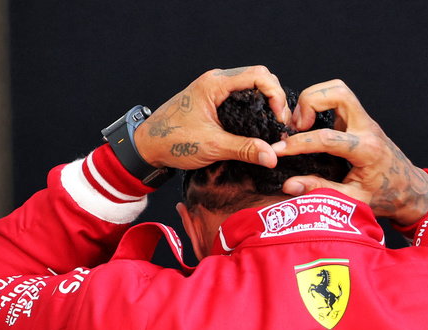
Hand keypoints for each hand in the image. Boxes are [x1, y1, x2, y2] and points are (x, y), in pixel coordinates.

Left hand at [133, 66, 291, 170]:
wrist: (147, 146)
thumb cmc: (172, 141)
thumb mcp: (212, 147)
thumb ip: (244, 149)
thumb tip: (272, 156)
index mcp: (214, 84)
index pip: (258, 75)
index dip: (276, 95)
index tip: (280, 118)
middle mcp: (215, 81)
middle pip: (258, 78)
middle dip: (274, 99)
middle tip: (281, 124)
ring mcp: (213, 89)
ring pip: (250, 87)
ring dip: (265, 103)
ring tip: (273, 126)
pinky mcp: (212, 100)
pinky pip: (240, 97)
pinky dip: (253, 108)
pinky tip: (257, 127)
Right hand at [270, 80, 427, 225]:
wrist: (408, 189)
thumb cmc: (384, 196)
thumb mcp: (351, 200)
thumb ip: (320, 191)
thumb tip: (289, 185)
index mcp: (366, 150)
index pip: (326, 138)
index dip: (297, 144)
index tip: (278, 150)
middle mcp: (367, 128)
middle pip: (338, 93)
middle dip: (309, 102)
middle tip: (296, 126)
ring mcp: (364, 121)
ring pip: (338, 89)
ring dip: (314, 98)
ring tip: (301, 124)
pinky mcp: (359, 119)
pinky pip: (338, 99)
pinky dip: (320, 103)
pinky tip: (311, 125)